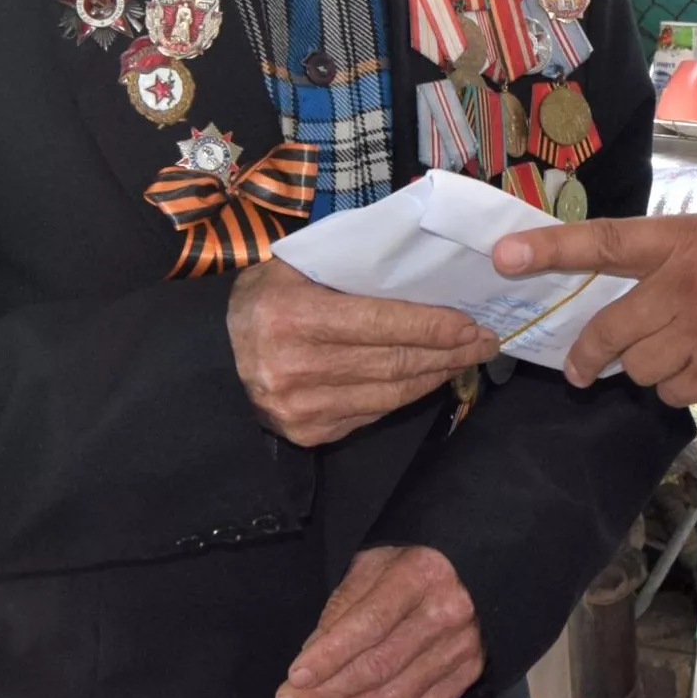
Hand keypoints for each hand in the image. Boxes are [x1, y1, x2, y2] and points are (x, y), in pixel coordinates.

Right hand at [229, 259, 498, 446]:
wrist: (212, 360)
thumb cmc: (263, 300)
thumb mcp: (294, 267)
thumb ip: (349, 266)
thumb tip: (421, 263)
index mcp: (293, 315)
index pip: (382, 323)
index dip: (434, 325)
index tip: (472, 320)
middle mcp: (296, 367)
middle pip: (394, 361)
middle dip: (449, 351)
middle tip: (484, 339)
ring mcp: (301, 408)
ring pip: (391, 393)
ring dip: (437, 375)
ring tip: (466, 357)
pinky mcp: (308, 434)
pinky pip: (373, 413)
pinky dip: (407, 394)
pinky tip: (428, 377)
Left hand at [276, 545, 483, 697]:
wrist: (473, 570)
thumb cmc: (411, 561)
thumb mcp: (373, 562)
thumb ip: (343, 606)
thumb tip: (311, 656)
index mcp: (420, 576)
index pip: (370, 623)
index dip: (331, 654)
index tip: (295, 675)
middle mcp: (446, 615)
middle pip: (381, 666)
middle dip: (328, 690)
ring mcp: (459, 651)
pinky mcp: (465, 679)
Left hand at [491, 213, 696, 408]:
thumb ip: (664, 258)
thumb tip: (614, 285)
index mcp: (684, 243)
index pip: (604, 242)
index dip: (549, 249)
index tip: (503, 255)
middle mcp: (687, 290)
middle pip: (611, 332)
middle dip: (589, 355)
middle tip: (579, 367)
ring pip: (642, 371)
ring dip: (649, 367)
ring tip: (685, 349)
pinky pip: (677, 394)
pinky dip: (684, 385)